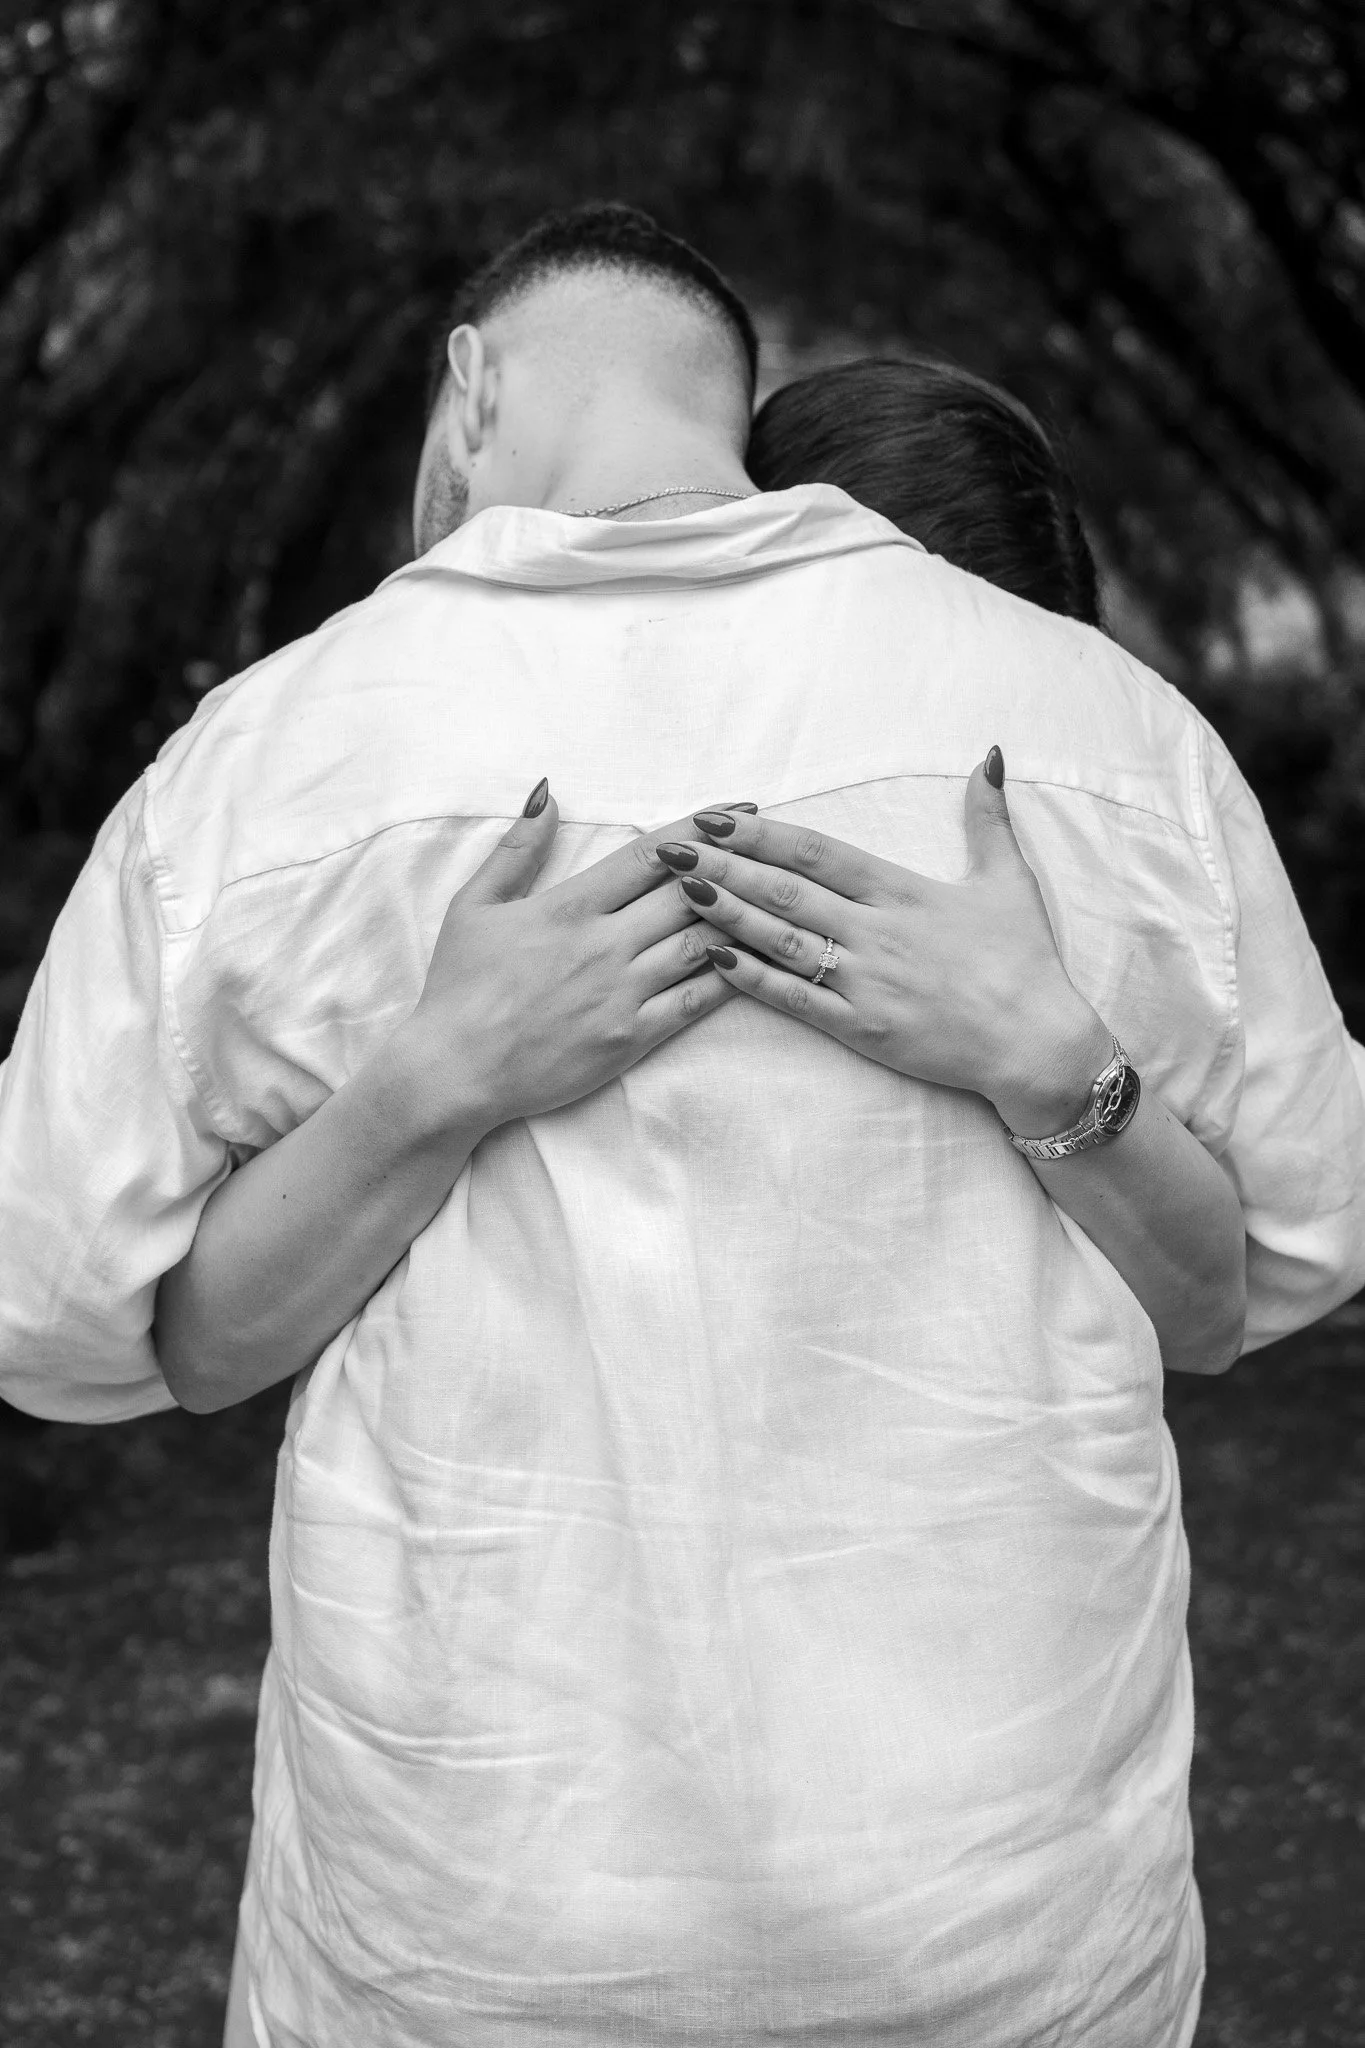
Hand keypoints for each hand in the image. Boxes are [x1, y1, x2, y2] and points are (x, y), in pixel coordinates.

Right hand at [395, 782, 743, 1139]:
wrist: (453, 1072)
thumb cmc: (459, 989)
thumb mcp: (473, 906)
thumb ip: (516, 849)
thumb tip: (548, 793)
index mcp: (568, 908)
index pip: (648, 855)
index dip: (699, 828)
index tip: (736, 810)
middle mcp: (602, 946)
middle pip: (688, 894)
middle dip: (736, 865)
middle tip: (776, 846)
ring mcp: (621, 994)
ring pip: (700, 943)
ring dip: (741, 917)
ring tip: (778, 899)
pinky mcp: (631, 1038)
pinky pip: (694, 1002)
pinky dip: (729, 977)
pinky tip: (756, 959)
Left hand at [653, 752, 1111, 1135]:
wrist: (1037, 1044)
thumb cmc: (1024, 962)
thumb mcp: (1008, 880)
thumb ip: (988, 817)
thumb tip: (989, 755)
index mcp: (903, 892)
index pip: (818, 854)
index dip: (762, 835)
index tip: (714, 818)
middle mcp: (877, 933)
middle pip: (786, 892)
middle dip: (723, 867)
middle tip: (670, 847)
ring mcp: (865, 982)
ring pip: (782, 941)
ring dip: (727, 914)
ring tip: (678, 891)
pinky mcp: (861, 1028)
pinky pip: (797, 1000)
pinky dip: (754, 978)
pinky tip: (714, 957)